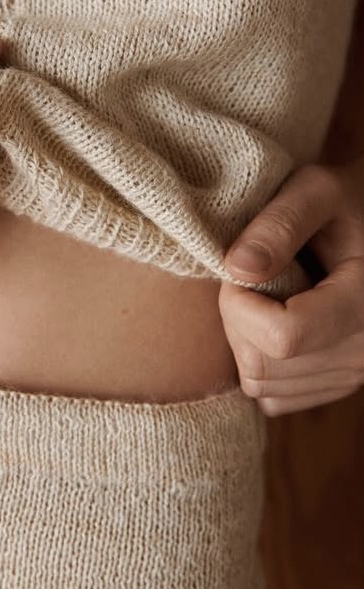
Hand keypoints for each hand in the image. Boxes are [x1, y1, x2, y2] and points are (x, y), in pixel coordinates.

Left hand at [218, 158, 363, 415]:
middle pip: (263, 367)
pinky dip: (261, 364)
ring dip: (246, 342)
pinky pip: (275, 398)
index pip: (282, 336)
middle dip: (237, 321)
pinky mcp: (340, 383)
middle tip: (249, 279)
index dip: (240, 306)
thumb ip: (279, 224)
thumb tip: (238, 270)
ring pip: (263, 387)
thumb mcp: (318, 189)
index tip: (238, 271)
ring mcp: (355, 374)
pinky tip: (272, 323)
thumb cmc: (348, 199)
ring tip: (266, 297)